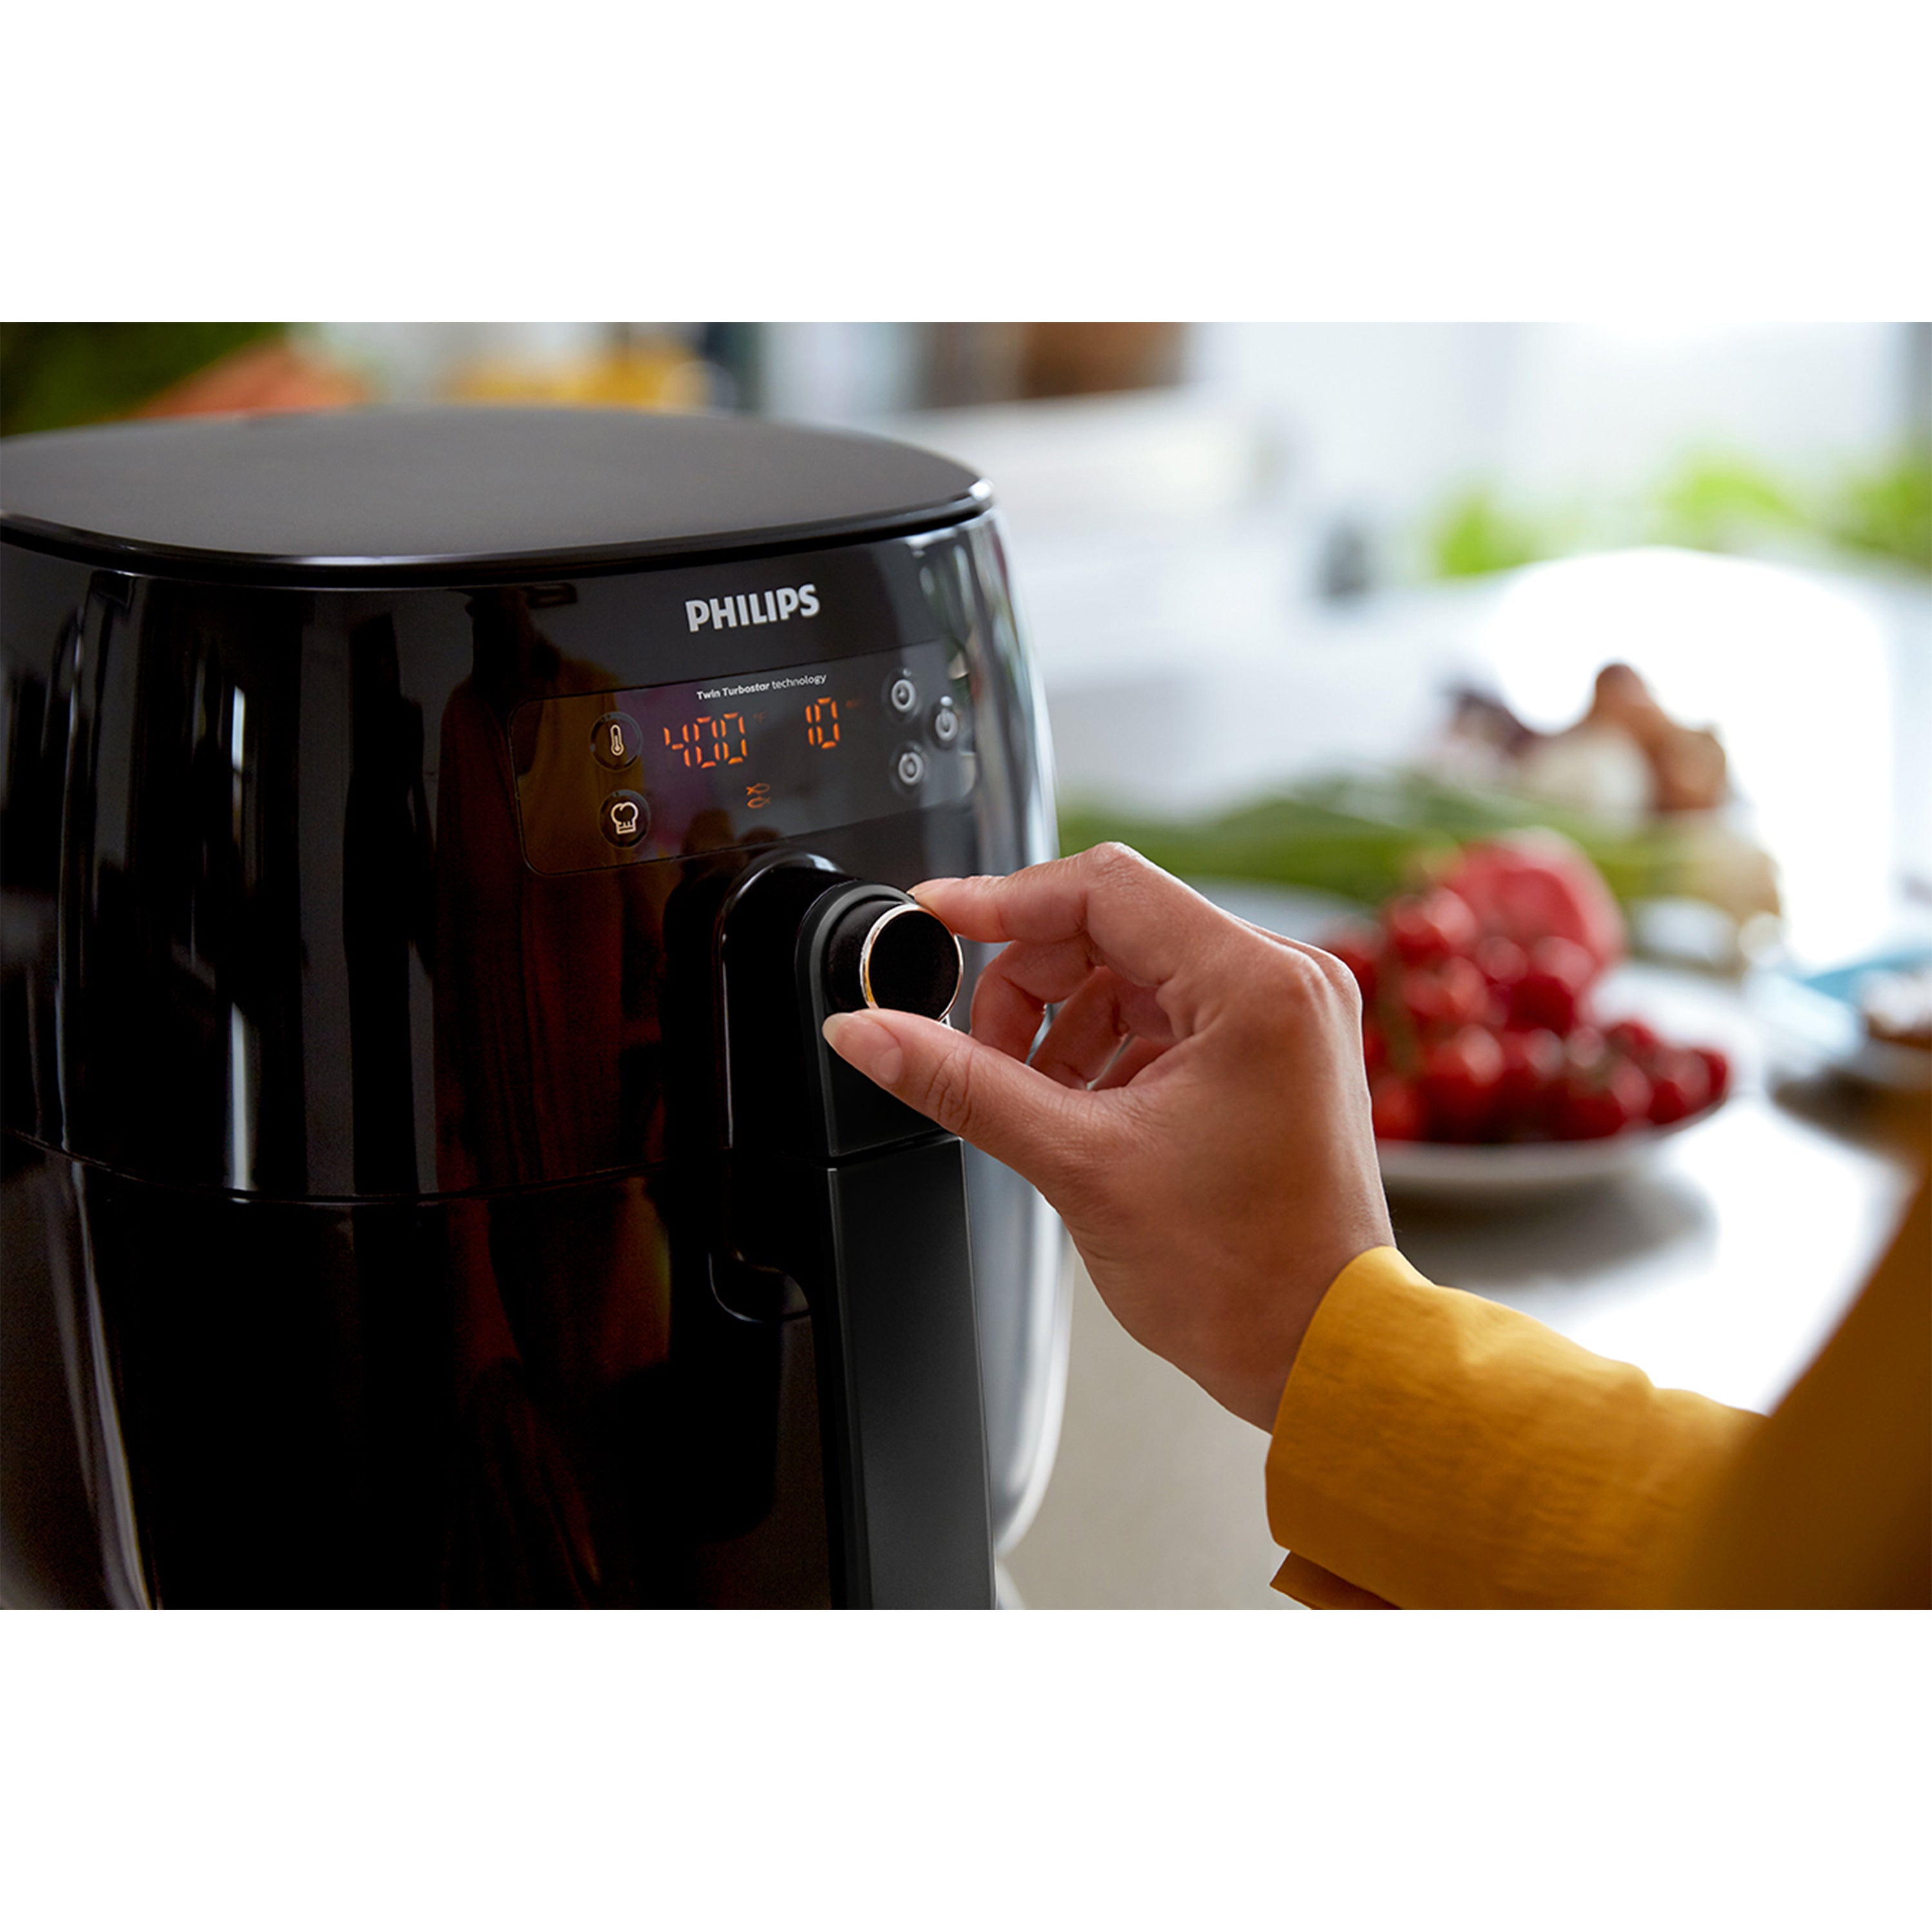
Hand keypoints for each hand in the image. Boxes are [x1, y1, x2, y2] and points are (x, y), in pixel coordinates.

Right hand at [821, 844, 1392, 1430]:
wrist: (1321, 1352)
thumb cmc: (1244, 1276)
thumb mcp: (1077, 1164)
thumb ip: (962, 1083)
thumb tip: (868, 1031)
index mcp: (1256, 985)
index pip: (1103, 887)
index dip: (1001, 900)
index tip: (934, 920)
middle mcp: (1285, 980)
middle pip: (1113, 924)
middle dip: (1029, 982)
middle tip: (981, 1055)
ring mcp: (1287, 1014)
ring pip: (1133, 968)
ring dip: (1063, 1021)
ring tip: (1032, 1097)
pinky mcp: (1275, 1050)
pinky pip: (1167, 1010)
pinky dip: (1107, 1047)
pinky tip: (1079, 1107)